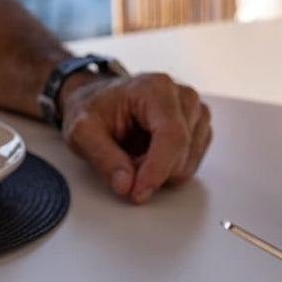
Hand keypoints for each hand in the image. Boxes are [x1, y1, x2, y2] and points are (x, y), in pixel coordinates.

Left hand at [61, 73, 211, 203]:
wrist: (99, 100)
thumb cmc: (93, 109)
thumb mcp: (82, 131)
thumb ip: (102, 157)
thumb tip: (125, 185)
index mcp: (157, 88)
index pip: (172, 136)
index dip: (157, 170)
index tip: (138, 193)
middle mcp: (184, 97)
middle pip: (181, 153)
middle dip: (150, 171)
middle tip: (121, 165)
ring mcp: (196, 113)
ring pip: (187, 164)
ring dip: (157, 172)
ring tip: (132, 155)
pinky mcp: (199, 130)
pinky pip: (189, 166)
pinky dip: (166, 170)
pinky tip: (146, 156)